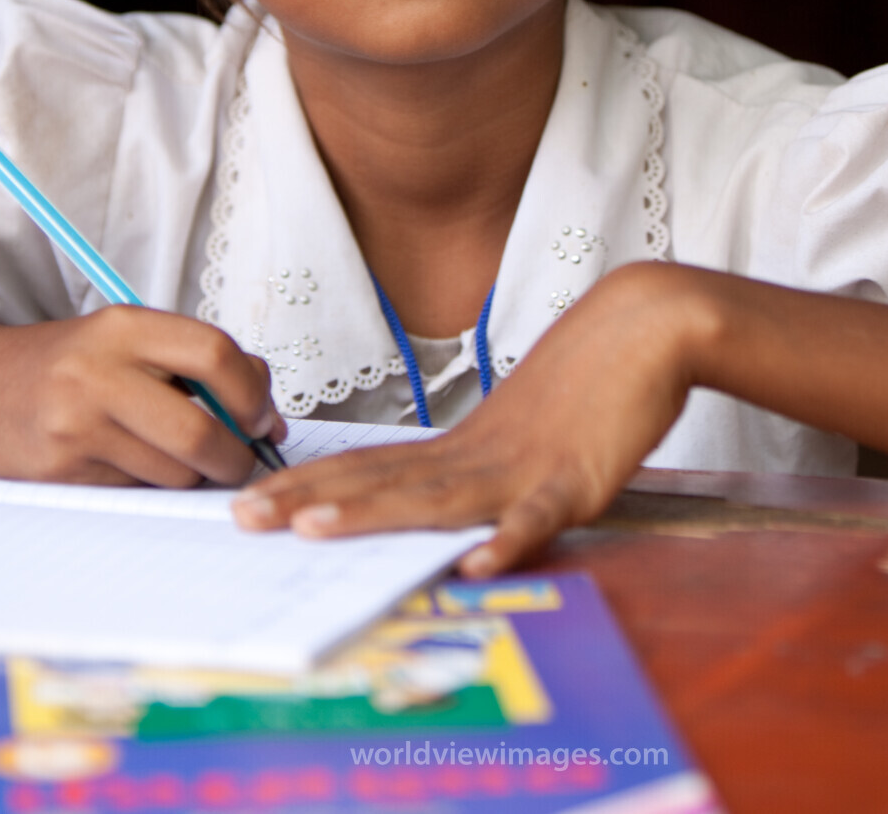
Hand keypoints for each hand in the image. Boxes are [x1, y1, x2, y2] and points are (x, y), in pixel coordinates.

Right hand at [0, 307, 286, 486]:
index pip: (214, 354)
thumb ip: (201, 363)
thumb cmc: (73, 363)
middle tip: (241, 460)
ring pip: (172, 472)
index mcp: (126, 327)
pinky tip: (138, 462)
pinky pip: (137, 489)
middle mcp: (98, 372)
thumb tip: (267, 416)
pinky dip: (154, 484)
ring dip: (195, 476)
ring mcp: (76, 424)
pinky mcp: (61, 468)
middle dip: (235, 457)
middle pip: (199, 431)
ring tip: (183, 458)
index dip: (252, 393)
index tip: (261, 417)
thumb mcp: (133, 338)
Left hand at [233, 262, 710, 572]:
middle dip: (309, 500)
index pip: (373, 468)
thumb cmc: (587, 377)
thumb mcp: (521, 428)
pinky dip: (508, 538)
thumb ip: (479, 462)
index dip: (310, 485)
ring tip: (313, 528)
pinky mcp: (578, 478)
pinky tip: (476, 562)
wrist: (646, 326)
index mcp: (464, 447)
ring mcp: (524, 468)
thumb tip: (439, 492)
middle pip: (384, 480)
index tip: (251, 501)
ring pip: (438, 494)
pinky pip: (539, 516)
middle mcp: (480, 456)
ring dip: (375, 512)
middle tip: (242, 516)